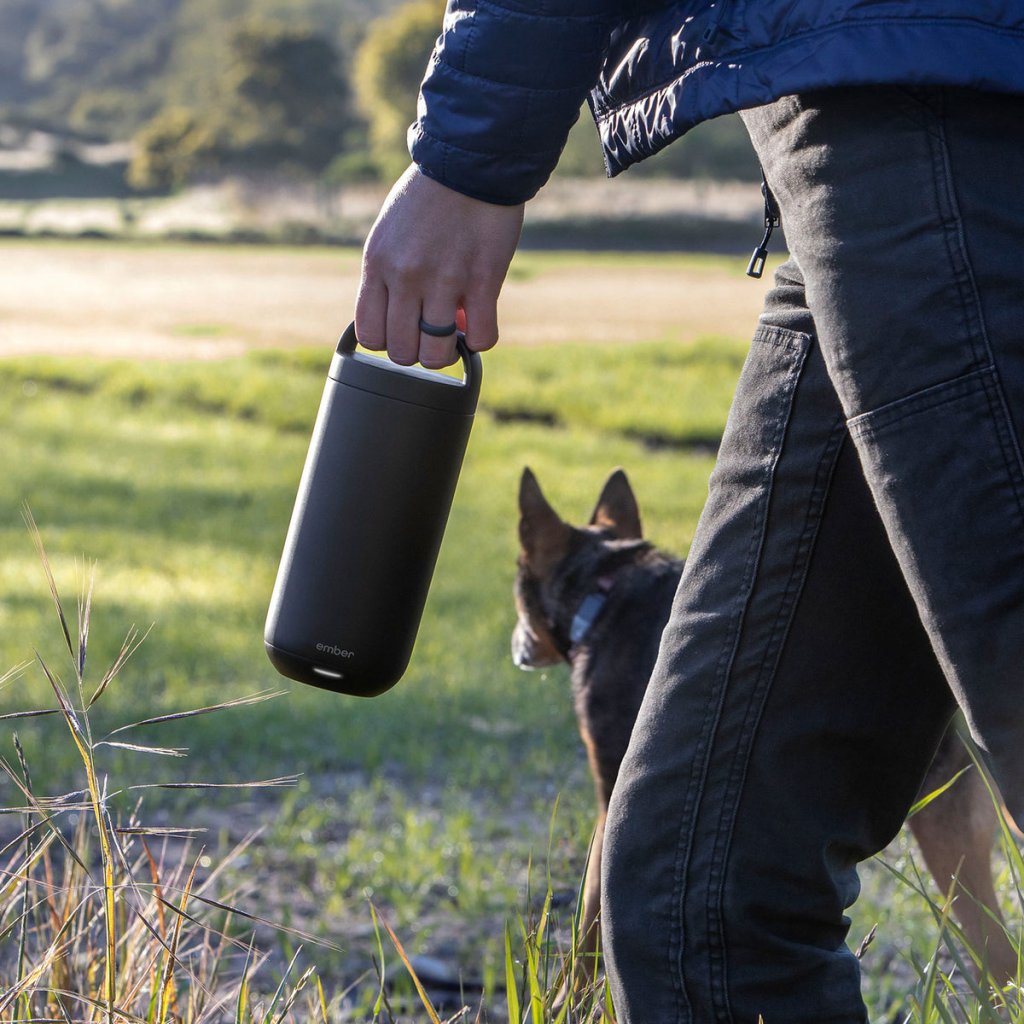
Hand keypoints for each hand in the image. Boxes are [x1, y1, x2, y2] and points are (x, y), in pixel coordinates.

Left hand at [355, 163, 524, 367]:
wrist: (471, 161)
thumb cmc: (430, 197)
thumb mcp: (390, 233)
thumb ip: (389, 277)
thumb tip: (407, 321)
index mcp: (377, 263)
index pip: (370, 335)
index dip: (389, 342)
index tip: (405, 329)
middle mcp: (405, 275)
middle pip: (402, 352)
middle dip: (419, 350)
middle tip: (433, 332)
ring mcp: (444, 280)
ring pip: (437, 355)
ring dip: (448, 351)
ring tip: (456, 332)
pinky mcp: (483, 280)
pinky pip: (481, 338)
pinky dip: (480, 339)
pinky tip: (481, 321)